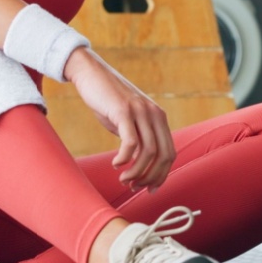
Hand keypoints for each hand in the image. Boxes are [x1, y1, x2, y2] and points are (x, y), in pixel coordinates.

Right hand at [65, 48, 174, 189]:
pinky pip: (131, 142)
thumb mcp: (128, 121)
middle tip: (135, 187)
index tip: (150, 189)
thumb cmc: (108, 101)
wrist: (91, 73)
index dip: (162, 174)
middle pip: (164, 155)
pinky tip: (116, 164)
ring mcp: (140, 111)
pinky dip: (125, 158)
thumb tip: (141, 167)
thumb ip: (138, 139)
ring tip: (124, 180)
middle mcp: (154, 114)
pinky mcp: (123, 110)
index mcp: (159, 118)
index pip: (170, 152)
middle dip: (151, 177)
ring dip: (137, 172)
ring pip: (149, 152)